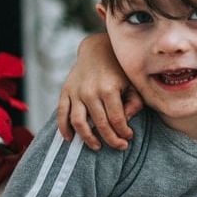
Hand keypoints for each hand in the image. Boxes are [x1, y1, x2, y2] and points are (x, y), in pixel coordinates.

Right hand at [56, 33, 143, 150]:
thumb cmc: (119, 70)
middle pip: (100, 124)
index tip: (129, 137)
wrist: (97, 50)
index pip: (117, 120)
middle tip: (120, 146)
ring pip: (79, 122)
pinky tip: (70, 139)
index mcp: (109, 89)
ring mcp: (76, 92)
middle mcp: (90, 92)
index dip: (124, 132)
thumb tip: (126, 122)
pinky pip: (61, 113)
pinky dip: (64, 128)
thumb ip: (134, 103)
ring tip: (97, 147)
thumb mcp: (133, 84)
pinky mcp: (65, 91)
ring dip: (88, 138)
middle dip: (111, 139)